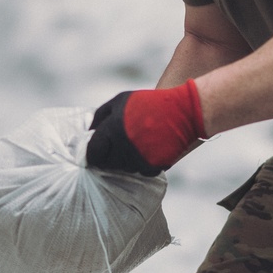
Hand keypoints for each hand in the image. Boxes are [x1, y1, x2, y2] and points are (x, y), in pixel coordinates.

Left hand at [86, 80, 205, 174]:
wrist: (184, 112)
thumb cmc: (149, 103)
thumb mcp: (120, 101)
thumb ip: (100, 116)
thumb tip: (88, 133)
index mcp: (113, 129)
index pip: (92, 153)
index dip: (91, 154)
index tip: (94, 152)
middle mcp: (124, 147)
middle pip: (106, 164)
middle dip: (108, 157)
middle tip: (116, 147)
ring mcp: (139, 158)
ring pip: (124, 169)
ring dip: (125, 161)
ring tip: (135, 144)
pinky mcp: (153, 166)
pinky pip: (141, 172)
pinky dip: (142, 164)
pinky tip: (147, 151)